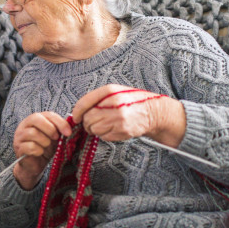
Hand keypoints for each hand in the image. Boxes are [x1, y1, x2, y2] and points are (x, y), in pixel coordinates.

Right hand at [12, 111, 71, 189]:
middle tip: (56, 138)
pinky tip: (40, 153)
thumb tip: (70, 126)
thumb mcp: (54, 137)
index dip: (59, 122)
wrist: (35, 164)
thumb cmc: (45, 148)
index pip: (47, 114)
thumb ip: (59, 129)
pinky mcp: (19, 148)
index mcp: (34, 119)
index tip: (68, 132)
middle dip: (50, 129)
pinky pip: (30, 146)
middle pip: (36, 119)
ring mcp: (19, 136)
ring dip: (44, 141)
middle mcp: (24, 125)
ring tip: (46, 146)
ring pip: (33, 133)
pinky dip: (38, 150)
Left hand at [71, 84, 185, 146]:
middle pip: (88, 118)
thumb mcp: (115, 92)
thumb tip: (78, 112)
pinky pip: (104, 136)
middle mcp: (113, 103)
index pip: (84, 102)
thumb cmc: (131, 101)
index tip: (75, 117)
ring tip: (105, 125)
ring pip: (94, 129)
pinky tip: (113, 129)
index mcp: (109, 91)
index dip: (77, 112)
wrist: (152, 111)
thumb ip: (97, 99)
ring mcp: (118, 118)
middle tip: (93, 122)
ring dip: (95, 129)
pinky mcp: (122, 130)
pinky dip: (105, 135)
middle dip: (87, 122)